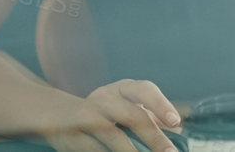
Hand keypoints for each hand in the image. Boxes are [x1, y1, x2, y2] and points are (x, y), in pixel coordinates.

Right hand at [44, 79, 180, 151]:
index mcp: (121, 88)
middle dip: (154, 138)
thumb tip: (179, 129)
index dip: (161, 104)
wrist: (56, 114)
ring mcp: (86, 114)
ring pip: (113, 135)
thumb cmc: (102, 112)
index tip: (176, 122)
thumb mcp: (124, 107)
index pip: (144, 90)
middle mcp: (104, 97)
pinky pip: (94, 150)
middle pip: (133, 115)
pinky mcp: (71, 134)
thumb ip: (149, 115)